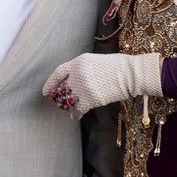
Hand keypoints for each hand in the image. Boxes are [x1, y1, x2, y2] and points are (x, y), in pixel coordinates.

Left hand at [42, 53, 162, 117]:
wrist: (130, 74)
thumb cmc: (116, 66)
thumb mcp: (94, 60)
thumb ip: (81, 68)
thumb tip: (71, 80)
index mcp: (78, 62)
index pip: (58, 72)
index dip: (50, 82)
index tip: (45, 91)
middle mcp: (77, 74)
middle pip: (61, 88)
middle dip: (59, 96)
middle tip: (58, 101)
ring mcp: (83, 87)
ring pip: (68, 100)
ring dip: (67, 106)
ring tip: (68, 109)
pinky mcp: (90, 100)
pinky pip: (77, 110)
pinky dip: (75, 114)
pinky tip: (75, 116)